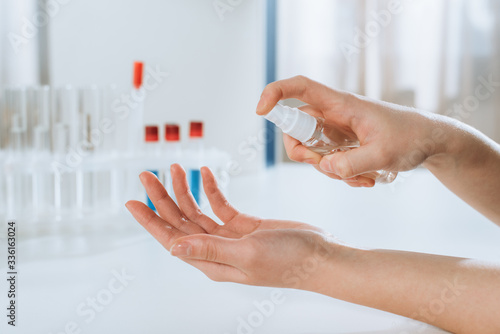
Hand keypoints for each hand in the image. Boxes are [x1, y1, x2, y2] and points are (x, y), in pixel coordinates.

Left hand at [125, 164, 342, 288]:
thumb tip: (172, 248)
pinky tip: (205, 174)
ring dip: (185, 190)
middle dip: (162, 198)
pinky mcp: (244, 225)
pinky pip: (220, 205)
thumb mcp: (247, 254)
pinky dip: (212, 189)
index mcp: (211, 261)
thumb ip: (209, 249)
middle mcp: (216, 249)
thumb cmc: (288, 261)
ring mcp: (229, 237)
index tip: (132, 202)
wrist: (318, 257)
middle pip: (180, 221)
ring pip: (197, 211)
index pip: (171, 239)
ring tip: (175, 167)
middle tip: (147, 174)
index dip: (150, 220)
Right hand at [256, 76, 448, 186]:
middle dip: (303, 152)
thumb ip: (352, 164)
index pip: (300, 88)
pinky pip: (330, 163)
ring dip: (330, 170)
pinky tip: (367, 180)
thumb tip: (325, 168)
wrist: (431, 142)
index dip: (275, 93)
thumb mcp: (384, 154)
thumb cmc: (412, 137)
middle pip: (297, 128)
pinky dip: (342, 175)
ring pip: (313, 150)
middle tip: (322, 165)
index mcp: (341, 105)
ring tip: (363, 178)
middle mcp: (334, 116)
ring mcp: (338, 132)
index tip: (261, 110)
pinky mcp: (344, 146)